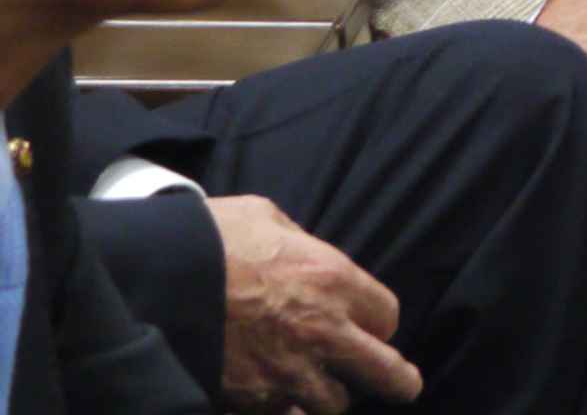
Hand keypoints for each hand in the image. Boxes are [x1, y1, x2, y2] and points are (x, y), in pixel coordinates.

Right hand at [207, 195, 421, 412]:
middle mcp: (321, 331)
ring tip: (323, 389)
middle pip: (383, 372)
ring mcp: (285, 372)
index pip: (386, 316)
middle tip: (403, 385)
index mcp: (334, 280)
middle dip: (396, 380)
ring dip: (329, 396)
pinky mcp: (248, 400)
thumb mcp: (269, 219)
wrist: (155, 277)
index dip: (378, 322)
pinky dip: (283, 411)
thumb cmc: (212, 238)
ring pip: (332, 404)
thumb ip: (301, 245)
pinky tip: (280, 403)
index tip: (371, 326)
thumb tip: (306, 255)